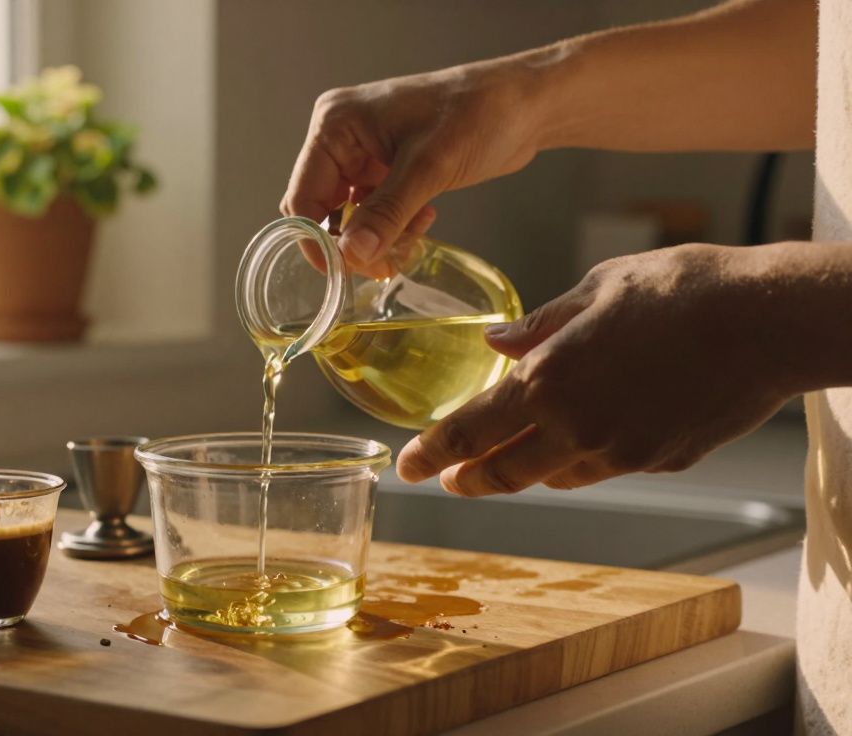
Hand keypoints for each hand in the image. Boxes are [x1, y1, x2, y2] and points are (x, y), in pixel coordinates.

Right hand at [281, 61, 545, 276]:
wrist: (526, 105)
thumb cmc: (478, 114)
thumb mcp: (428, 168)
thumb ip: (386, 214)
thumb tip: (352, 256)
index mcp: (337, 125)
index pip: (303, 195)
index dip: (317, 238)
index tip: (341, 273)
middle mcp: (342, 138)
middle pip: (321, 209)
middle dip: (349, 242)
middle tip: (381, 265)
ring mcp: (364, 154)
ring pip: (349, 216)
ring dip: (375, 238)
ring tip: (410, 243)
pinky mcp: (387, 169)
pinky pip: (374, 212)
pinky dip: (393, 227)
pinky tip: (424, 221)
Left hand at [395, 245, 797, 494]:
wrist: (769, 321)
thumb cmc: (682, 289)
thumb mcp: (597, 289)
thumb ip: (538, 324)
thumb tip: (495, 343)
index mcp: (547, 381)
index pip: (469, 431)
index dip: (431, 454)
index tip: (407, 468)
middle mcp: (577, 428)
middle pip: (503, 472)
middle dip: (468, 479)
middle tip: (448, 480)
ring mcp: (620, 452)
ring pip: (553, 477)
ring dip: (524, 471)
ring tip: (506, 461)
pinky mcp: (659, 462)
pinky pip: (602, 469)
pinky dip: (578, 461)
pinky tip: (577, 443)